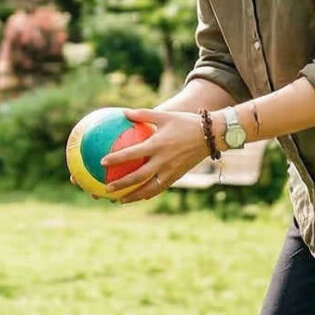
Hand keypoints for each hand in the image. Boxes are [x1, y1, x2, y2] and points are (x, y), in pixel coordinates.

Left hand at [103, 107, 217, 204]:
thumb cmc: (186, 122)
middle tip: (106, 188)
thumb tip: (123, 113)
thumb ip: (143, 114)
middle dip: (121, 184)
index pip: (133, 154)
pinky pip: (160, 188)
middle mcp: (163, 160)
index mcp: (158, 145)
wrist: (211, 135)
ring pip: (149, 188)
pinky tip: (139, 197)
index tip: (102, 162)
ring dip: (134, 196)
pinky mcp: (177, 176)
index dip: (117, 158)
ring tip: (120, 201)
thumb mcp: (165, 115)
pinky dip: (148, 194)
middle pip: (138, 176)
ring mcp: (171, 171)